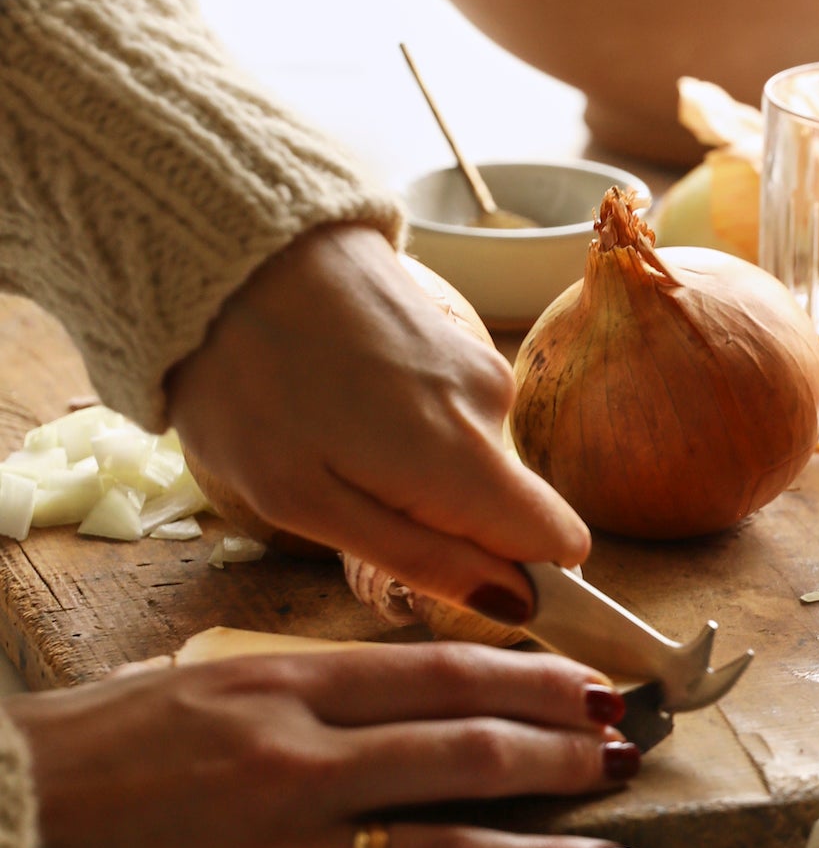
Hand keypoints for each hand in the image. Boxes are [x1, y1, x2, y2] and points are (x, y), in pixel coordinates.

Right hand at [8, 644, 642, 847]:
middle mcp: (291, 765)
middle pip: (465, 752)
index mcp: (271, 689)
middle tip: (626, 762)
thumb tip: (398, 702)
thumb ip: (293, 696)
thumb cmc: (71, 761)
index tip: (594, 690)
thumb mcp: (187, 689)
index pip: (438, 676)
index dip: (534, 684)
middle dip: (562, 757)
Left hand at [167, 224, 587, 622]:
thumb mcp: (306, 502)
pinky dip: (398, 416)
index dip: (524, 582)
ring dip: (408, 464)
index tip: (457, 582)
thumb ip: (421, 559)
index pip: (563, 546)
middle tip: (340, 492)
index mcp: (467, 463)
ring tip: (319, 429)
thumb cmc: (247, 380)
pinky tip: (330, 388)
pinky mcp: (450, 332)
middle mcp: (495, 410)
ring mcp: (476, 363)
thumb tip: (515, 607)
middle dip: (440, 521)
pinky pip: (446, 408)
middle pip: (505, 505)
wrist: (227, 240)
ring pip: (467, 455)